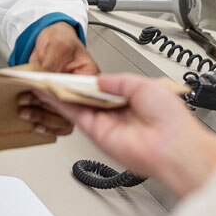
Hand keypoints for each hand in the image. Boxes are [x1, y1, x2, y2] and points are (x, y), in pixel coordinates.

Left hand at [18, 23, 99, 136]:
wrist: (46, 38)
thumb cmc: (60, 38)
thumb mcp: (58, 45)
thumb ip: (53, 64)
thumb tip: (45, 81)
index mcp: (89, 77)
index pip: (83, 96)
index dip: (66, 100)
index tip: (48, 97)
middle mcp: (80, 91)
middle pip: (72, 112)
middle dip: (48, 111)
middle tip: (29, 102)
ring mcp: (67, 98)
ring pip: (62, 120)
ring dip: (42, 118)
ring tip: (25, 111)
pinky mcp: (54, 102)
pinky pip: (53, 120)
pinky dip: (43, 124)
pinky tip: (32, 121)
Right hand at [36, 73, 215, 196]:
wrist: (173, 146)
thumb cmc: (170, 120)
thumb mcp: (144, 85)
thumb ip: (118, 80)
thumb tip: (99, 78)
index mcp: (132, 98)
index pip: (102, 86)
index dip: (85, 78)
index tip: (70, 69)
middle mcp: (117, 112)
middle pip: (86, 95)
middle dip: (68, 84)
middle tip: (50, 72)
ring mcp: (106, 123)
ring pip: (76, 104)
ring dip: (59, 92)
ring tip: (42, 79)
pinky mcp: (97, 133)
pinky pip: (75, 115)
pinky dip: (61, 103)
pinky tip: (49, 92)